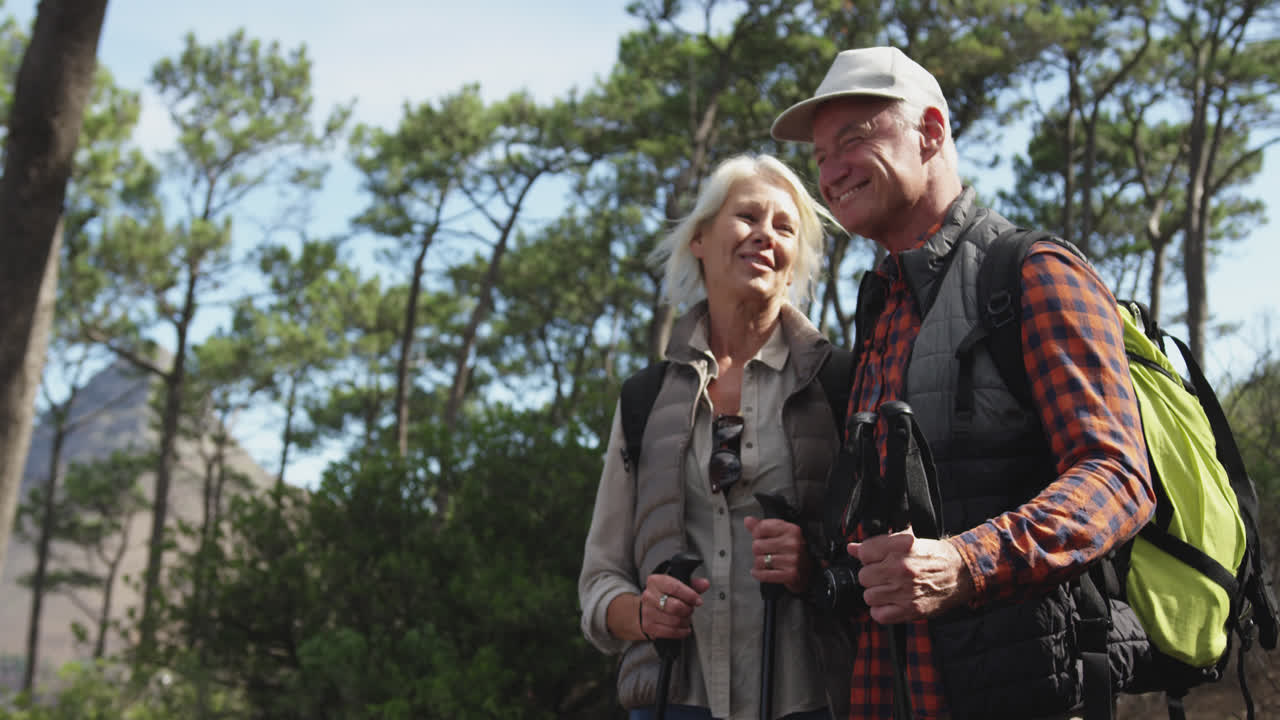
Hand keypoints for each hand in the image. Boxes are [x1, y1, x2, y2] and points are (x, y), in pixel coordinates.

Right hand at [638, 573, 709, 639]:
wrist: (648, 608)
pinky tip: (684, 628)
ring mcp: (648, 612)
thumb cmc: (665, 595)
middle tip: (690, 609)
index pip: (674, 587)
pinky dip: (682, 632)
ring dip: (686, 621)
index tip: (698, 601)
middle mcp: (649, 596)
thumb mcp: (678, 585)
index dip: (690, 595)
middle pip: (675, 606)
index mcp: (655, 582)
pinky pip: (671, 632)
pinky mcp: (649, 627)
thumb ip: (693, 584)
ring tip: (686, 617)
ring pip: (675, 621)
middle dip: (688, 610)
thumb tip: (704, 584)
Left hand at [745, 515, 811, 593]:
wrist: (809, 569)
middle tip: (766, 551)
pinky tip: (758, 571)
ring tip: (767, 561)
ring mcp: (792, 560)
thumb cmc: (793, 549)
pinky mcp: (790, 574)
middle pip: (757, 545)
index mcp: (791, 530)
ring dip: (759, 563)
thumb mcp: (781, 533)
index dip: (757, 533)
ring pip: (759, 560)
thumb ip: (763, 526)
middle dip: (758, 550)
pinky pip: (764, 574)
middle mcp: (793, 544)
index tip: (760, 537)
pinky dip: (758, 574)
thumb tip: (748, 520)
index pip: (762, 527)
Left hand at [847, 527, 973, 623]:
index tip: (875, 560)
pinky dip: (882, 611)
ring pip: (869, 596)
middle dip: (872, 576)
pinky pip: (879, 615)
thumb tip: (853, 548)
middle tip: (885, 575)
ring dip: (876, 594)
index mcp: (901, 546)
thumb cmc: (934, 557)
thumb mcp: (907, 541)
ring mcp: (905, 590)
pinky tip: (891, 602)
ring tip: (890, 589)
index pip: (864, 553)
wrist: (960, 573)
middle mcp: (901, 567)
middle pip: (864, 576)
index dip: (867, 557)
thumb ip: (878, 544)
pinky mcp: (910, 609)